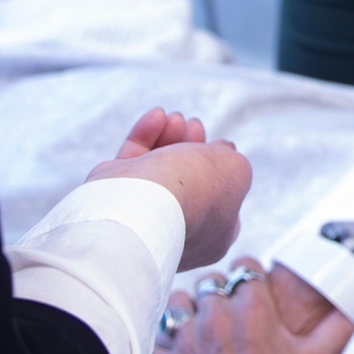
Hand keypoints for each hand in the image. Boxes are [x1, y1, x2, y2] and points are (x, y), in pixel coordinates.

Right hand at [88, 108, 252, 270]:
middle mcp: (180, 231)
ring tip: (175, 118)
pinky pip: (133, 162)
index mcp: (214, 238)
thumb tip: (222, 151)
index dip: (224, 172)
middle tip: (194, 125)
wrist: (144, 203)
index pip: (222, 203)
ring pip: (160, 169)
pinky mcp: (116, 196)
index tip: (223, 147)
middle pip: (189, 180)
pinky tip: (157, 116)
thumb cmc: (198, 192)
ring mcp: (146, 215)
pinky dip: (145, 136)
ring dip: (170, 138)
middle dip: (193, 147)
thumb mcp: (236, 171)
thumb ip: (233, 161)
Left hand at [130, 259, 352, 353]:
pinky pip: (157, 334)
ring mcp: (187, 342)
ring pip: (180, 301)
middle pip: (211, 282)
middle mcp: (217, 319)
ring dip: (191, 312)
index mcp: (254, 311)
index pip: (244, 265)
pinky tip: (182, 351)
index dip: (249, 275)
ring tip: (203, 329)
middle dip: (221, 295)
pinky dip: (168, 340)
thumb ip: (341, 324)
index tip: (251, 288)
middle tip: (230, 314)